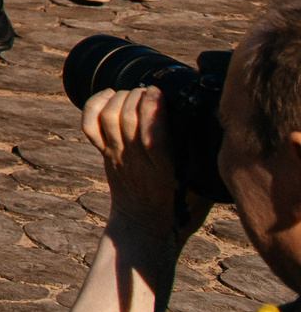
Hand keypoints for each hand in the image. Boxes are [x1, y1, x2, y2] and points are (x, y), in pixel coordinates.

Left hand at [81, 85, 204, 238]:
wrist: (141, 222)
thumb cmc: (176, 203)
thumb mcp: (198, 187)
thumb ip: (205, 164)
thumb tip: (221, 134)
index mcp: (163, 170)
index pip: (152, 136)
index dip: (152, 110)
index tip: (160, 92)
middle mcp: (135, 161)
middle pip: (127, 121)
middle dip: (136, 97)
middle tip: (149, 89)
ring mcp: (115, 156)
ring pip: (108, 120)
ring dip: (119, 98)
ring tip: (134, 92)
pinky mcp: (104, 153)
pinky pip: (90, 126)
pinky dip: (94, 105)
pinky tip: (109, 95)